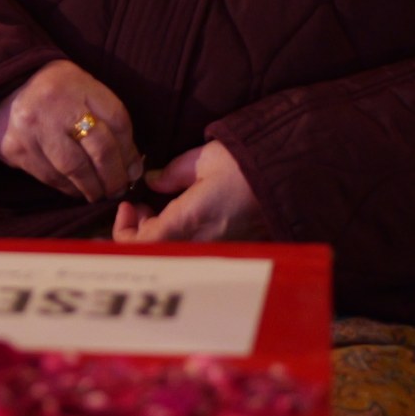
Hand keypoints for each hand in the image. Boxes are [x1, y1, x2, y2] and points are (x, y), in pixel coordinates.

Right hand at [0, 59, 141, 201]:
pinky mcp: (16, 149)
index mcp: (77, 83)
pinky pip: (50, 177)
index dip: (130, 151)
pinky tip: (77, 190)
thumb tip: (133, 167)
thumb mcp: (84, 89)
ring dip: (93, 188)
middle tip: (119, 189)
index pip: (117, 120)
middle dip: (115, 176)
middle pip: (100, 148)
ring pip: (75, 168)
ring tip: (100, 194)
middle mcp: (54, 104)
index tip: (133, 169)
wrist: (1, 85)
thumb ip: (110, 121)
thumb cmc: (54, 90)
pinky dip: (69, 188)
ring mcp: (33, 128)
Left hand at [112, 142, 267, 242]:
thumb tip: (152, 183)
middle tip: (138, 207)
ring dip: (155, 237)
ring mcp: (216, 250)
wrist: (289, 176)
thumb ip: (171, 174)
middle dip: (137, 234)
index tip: (127, 206)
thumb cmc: (245, 164)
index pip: (144, 245)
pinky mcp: (228, 250)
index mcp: (190, 219)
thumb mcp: (202, 160)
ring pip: (171, 256)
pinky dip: (175, 239)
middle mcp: (202, 242)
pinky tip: (177, 217)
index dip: (125, 232)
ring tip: (155, 209)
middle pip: (154, 256)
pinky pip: (191, 252)